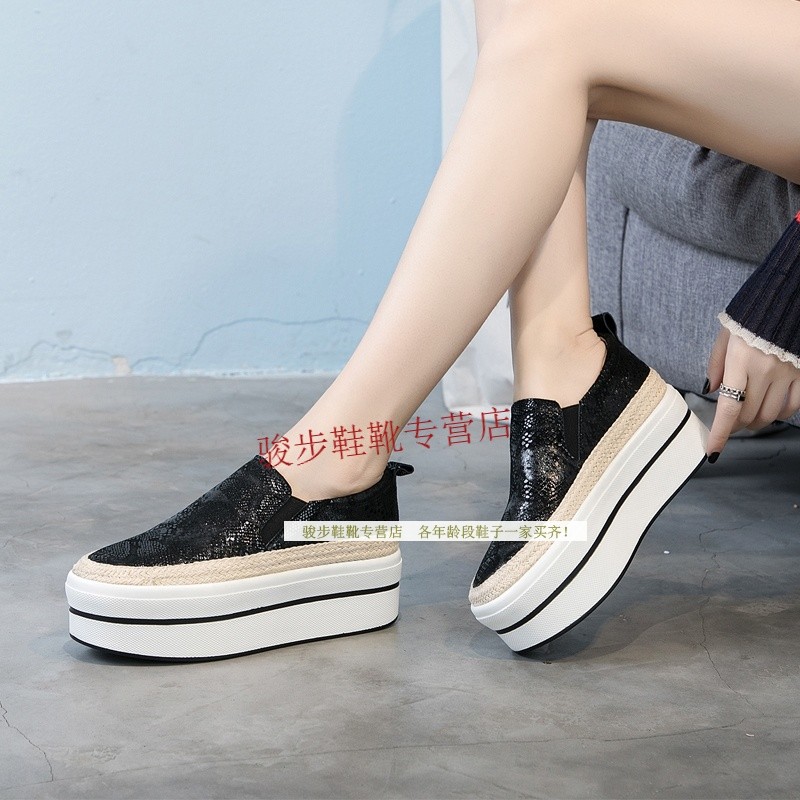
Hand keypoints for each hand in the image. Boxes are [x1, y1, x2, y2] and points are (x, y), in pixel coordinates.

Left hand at [705, 327, 799, 458]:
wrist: (788, 299)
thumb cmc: (751, 316)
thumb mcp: (725, 334)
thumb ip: (716, 364)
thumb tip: (712, 391)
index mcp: (740, 361)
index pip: (729, 408)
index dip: (721, 434)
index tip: (714, 451)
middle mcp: (765, 370)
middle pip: (748, 415)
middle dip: (735, 426)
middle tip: (729, 425)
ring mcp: (788, 373)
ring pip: (770, 415)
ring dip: (755, 422)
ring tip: (748, 418)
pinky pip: (793, 406)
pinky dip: (779, 414)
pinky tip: (771, 410)